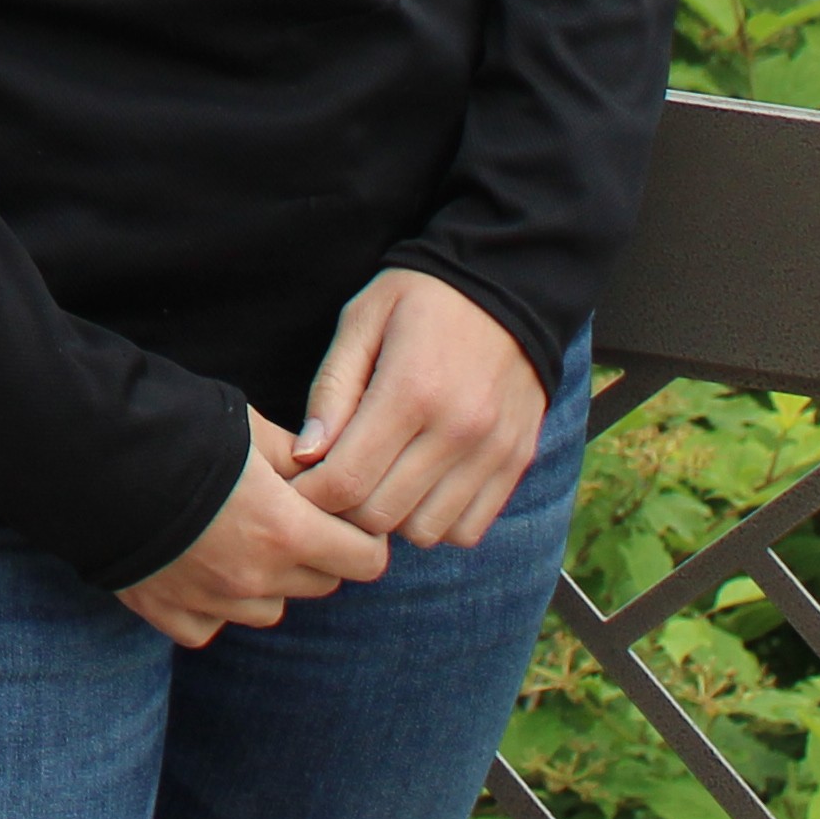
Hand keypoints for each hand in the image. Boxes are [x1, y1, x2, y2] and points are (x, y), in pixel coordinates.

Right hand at [116, 418, 390, 649]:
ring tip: (237, 539)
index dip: (361, 536)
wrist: (83, 455)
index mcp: (286, 530)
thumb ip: (295, 455)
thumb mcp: (246, 425)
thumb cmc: (172, 429)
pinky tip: (196, 567)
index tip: (340, 515)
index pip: (366, 560)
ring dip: (267, 582)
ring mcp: (210, 602)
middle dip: (316, 553)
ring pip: (270, 609)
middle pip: (321, 584)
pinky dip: (212, 606)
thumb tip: (323, 468)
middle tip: (287, 516)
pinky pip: (210, 626)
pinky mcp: (166, 612)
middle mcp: (255, 577)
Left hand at [288, 269, 548, 551]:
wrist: (509, 286)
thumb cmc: (422, 299)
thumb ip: (332, 388)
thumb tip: (305, 455)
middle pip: (382, 515)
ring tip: (382, 481)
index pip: (346, 481)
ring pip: (425, 532)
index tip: (302, 480)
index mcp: (410, 390)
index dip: (311, 493)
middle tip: (337, 481)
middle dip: (346, 508)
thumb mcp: (362, 320)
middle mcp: (458, 430)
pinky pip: (469, 529)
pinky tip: (422, 487)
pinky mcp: (517, 462)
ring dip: (393, 519)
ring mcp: (493, 451)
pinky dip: (439, 522)